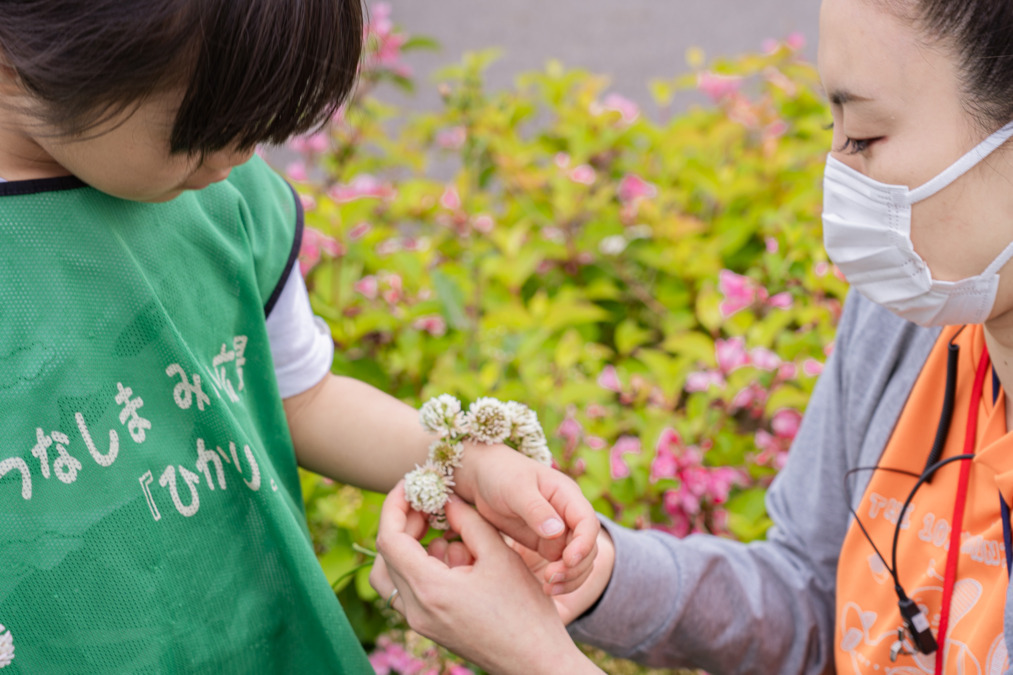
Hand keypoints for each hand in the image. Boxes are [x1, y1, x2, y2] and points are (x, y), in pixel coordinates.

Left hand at [370, 482, 601, 674]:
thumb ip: (468, 523)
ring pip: (393, 578)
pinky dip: (423, 570)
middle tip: (430, 507)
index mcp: (429, 590)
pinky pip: (410, 593)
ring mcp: (421, 623)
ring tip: (450, 536)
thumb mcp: (499, 556)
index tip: (410, 486)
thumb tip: (447, 501)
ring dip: (412, 550)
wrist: (537, 662)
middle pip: (387, 558)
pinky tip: (459, 560)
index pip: (389, 539)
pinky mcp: (431, 629)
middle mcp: (416, 610)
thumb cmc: (525, 611)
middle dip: (404, 526)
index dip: (395, 507)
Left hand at [453, 443, 599, 594]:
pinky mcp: (546, 544)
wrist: (481, 477)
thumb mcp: (515, 487)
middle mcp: (568, 514)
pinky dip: (559, 579)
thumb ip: (535, 509)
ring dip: (570, 577)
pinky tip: (544, 588)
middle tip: (552, 580)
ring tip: (549, 588)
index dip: (584, 543)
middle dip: (575, 567)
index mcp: (567, 496)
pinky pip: (561, 566)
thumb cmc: (500, 474)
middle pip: (587, 547)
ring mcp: (559, 531)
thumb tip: (557, 531)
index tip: (567, 560)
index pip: (587, 522)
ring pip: (578, 561)